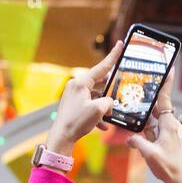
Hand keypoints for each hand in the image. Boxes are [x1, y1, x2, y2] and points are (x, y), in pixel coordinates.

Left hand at [44, 39, 122, 155]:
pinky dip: (97, 113)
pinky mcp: (73, 106)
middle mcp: (76, 86)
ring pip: (95, 96)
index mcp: (81, 82)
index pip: (101, 67)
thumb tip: (109, 102)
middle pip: (99, 82)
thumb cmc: (77, 122)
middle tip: (119, 88)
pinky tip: (102, 125)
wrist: (62, 137)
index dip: (113, 56)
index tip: (120, 44)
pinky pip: (89, 105)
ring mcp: (74, 96)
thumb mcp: (98, 110)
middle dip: (110, 89)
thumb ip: (108, 102)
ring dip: (104, 105)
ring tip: (110, 114)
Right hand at [126, 78, 181, 182]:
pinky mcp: (166, 140)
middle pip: (157, 106)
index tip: (168, 68)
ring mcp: (168, 133)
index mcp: (169, 124)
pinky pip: (154, 129)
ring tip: (134, 107)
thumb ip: (138, 143)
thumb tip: (129, 137)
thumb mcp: (149, 154)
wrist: (181, 180)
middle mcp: (170, 126)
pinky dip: (146, 127)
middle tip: (141, 84)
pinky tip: (137, 128)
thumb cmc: (169, 167)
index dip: (165, 83)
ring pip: (154, 119)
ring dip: (145, 115)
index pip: (165, 99)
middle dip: (149, 97)